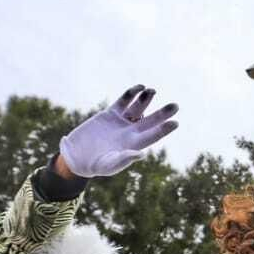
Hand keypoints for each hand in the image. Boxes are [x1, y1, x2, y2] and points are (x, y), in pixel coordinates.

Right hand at [59, 84, 178, 177]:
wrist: (77, 157)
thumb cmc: (95, 166)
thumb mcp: (110, 164)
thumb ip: (125, 159)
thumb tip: (142, 154)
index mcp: (134, 144)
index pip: (153, 135)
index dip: (164, 129)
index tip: (175, 123)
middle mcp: (130, 132)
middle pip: (150, 121)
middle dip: (163, 113)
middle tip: (175, 106)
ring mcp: (121, 122)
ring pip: (138, 108)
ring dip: (146, 99)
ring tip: (153, 91)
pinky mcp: (109, 114)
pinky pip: (123, 101)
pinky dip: (130, 94)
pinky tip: (139, 87)